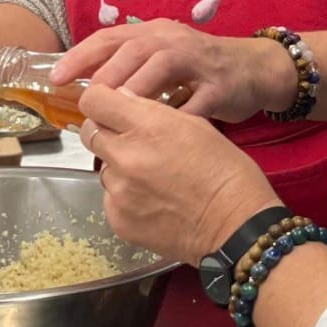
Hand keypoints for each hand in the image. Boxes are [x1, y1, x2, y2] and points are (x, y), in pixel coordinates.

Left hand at [53, 21, 294, 123]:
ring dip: (136, 91)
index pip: (109, 38)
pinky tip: (160, 140)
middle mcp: (173, 40)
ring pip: (161, 67)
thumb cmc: (199, 69)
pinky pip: (197, 102)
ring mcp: (199, 61)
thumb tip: (88, 98)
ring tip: (117, 119)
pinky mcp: (221, 86)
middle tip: (87, 106)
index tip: (56, 78)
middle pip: (132, 50)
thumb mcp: (162, 61)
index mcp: (154, 34)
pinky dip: (178, 119)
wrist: (255, 70)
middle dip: (106, 76)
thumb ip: (129, 72)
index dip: (80, 56)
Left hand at [78, 83, 279, 265]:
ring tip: (153, 178)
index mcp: (147, 126)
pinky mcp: (118, 219)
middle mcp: (126, 157)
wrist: (237, 226)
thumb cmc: (226, 172)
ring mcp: (119, 191)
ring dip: (119, 167)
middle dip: (107, 132)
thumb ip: (152, 111)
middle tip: (133, 142)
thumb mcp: (196, 125)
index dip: (100, 100)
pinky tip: (154, 200)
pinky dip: (126, 197)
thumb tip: (123, 101)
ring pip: (102, 168)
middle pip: (90, 133)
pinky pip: (110, 198)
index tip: (110, 107)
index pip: (93, 100)